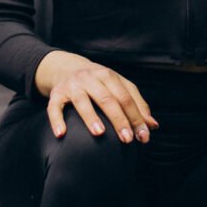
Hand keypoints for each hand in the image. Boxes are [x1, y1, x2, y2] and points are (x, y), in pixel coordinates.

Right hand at [36, 51, 158, 144]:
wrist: (66, 67)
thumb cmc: (99, 82)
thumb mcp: (119, 86)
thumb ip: (137, 104)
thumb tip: (153, 125)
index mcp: (109, 76)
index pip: (126, 97)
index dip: (136, 117)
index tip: (143, 136)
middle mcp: (91, 78)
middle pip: (107, 99)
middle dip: (118, 119)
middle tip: (127, 139)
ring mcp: (73, 85)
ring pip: (82, 101)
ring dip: (91, 117)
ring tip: (99, 133)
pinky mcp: (56, 94)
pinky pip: (54, 107)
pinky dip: (57, 120)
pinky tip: (61, 134)